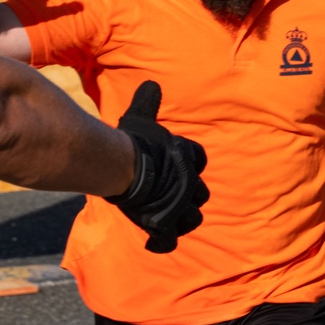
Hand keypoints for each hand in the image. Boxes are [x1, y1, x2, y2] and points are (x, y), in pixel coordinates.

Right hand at [107, 81, 208, 252]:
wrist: (123, 165)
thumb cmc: (134, 141)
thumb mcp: (141, 117)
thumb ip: (147, 102)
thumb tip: (151, 83)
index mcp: (188, 157)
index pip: (200, 160)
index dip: (190, 165)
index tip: (176, 167)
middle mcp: (189, 184)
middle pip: (201, 194)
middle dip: (188, 196)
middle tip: (169, 195)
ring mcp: (178, 207)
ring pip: (192, 219)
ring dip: (180, 219)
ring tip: (164, 217)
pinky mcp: (163, 224)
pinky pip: (169, 240)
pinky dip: (162, 242)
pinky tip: (153, 240)